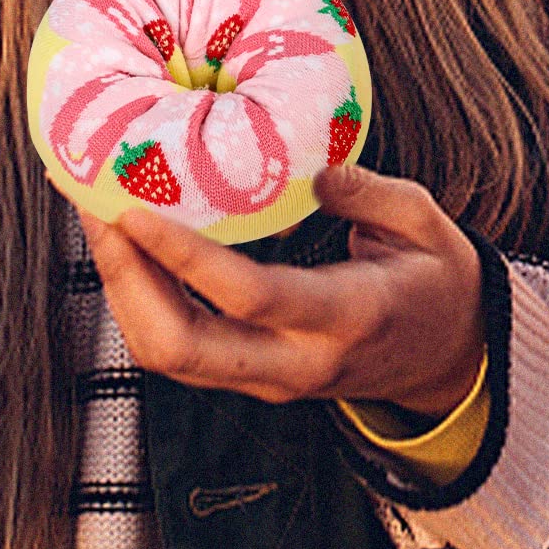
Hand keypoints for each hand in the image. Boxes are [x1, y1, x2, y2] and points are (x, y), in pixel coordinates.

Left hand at [83, 164, 484, 413]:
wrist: (450, 359)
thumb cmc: (438, 281)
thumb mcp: (426, 224)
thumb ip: (370, 194)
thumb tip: (314, 169)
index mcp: (348, 317)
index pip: (249, 297)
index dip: (183, 256)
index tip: (136, 207)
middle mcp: (299, 362)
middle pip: (181, 347)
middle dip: (126, 279)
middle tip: (98, 208)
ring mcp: (271, 379)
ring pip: (168, 357)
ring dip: (122, 291)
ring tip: (99, 218)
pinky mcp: (253, 378)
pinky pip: (179, 351)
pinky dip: (143, 302)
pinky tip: (130, 251)